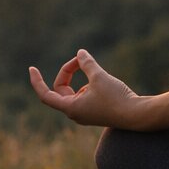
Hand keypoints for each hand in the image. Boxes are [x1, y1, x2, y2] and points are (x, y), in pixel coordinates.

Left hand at [28, 49, 150, 128]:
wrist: (137, 115)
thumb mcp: (99, 76)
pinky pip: (84, 95)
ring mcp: (85, 113)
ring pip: (74, 92)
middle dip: (68, 72)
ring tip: (94, 69)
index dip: (37, 81)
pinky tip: (103, 80)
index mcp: (71, 108)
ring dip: (80, 77)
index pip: (45, 94)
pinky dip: (88, 83)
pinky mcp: (95, 111)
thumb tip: (80, 53)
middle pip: (60, 90)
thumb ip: (87, 64)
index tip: (31, 68)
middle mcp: (75, 113)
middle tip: (80, 59)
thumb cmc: (117, 98)